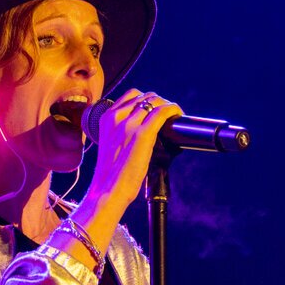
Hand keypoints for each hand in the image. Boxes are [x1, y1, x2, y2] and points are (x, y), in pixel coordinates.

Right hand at [86, 89, 183, 211]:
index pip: (131, 95)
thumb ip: (120, 132)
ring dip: (167, 105)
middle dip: (159, 102)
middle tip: (167, 114)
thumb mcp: (110, 144)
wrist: (108, 189)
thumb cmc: (111, 173)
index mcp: (107, 118)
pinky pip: (162, 112)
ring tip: (174, 115)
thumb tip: (141, 130)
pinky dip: (173, 109)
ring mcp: (130, 124)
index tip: (155, 109)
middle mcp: (117, 117)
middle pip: (145, 96)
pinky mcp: (143, 134)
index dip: (146, 99)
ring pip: (155, 101)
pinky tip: (178, 114)